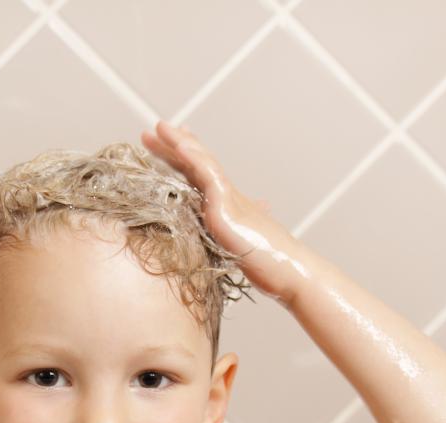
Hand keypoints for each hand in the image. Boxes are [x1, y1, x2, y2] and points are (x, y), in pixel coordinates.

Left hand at [140, 120, 302, 304]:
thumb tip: (241, 230)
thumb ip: (234, 235)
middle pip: (197, 164)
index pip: (202, 177)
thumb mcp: (243, 246)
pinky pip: (209, 176)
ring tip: (160, 128)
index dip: (186, 158)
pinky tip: (181, 146)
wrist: (289, 272)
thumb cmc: (270, 263)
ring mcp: (228, 199)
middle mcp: (227, 197)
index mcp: (227, 206)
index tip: (171, 144)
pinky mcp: (228, 207)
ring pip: (201, 163)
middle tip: (156, 129)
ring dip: (179, 144)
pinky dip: (195, 158)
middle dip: (175, 146)